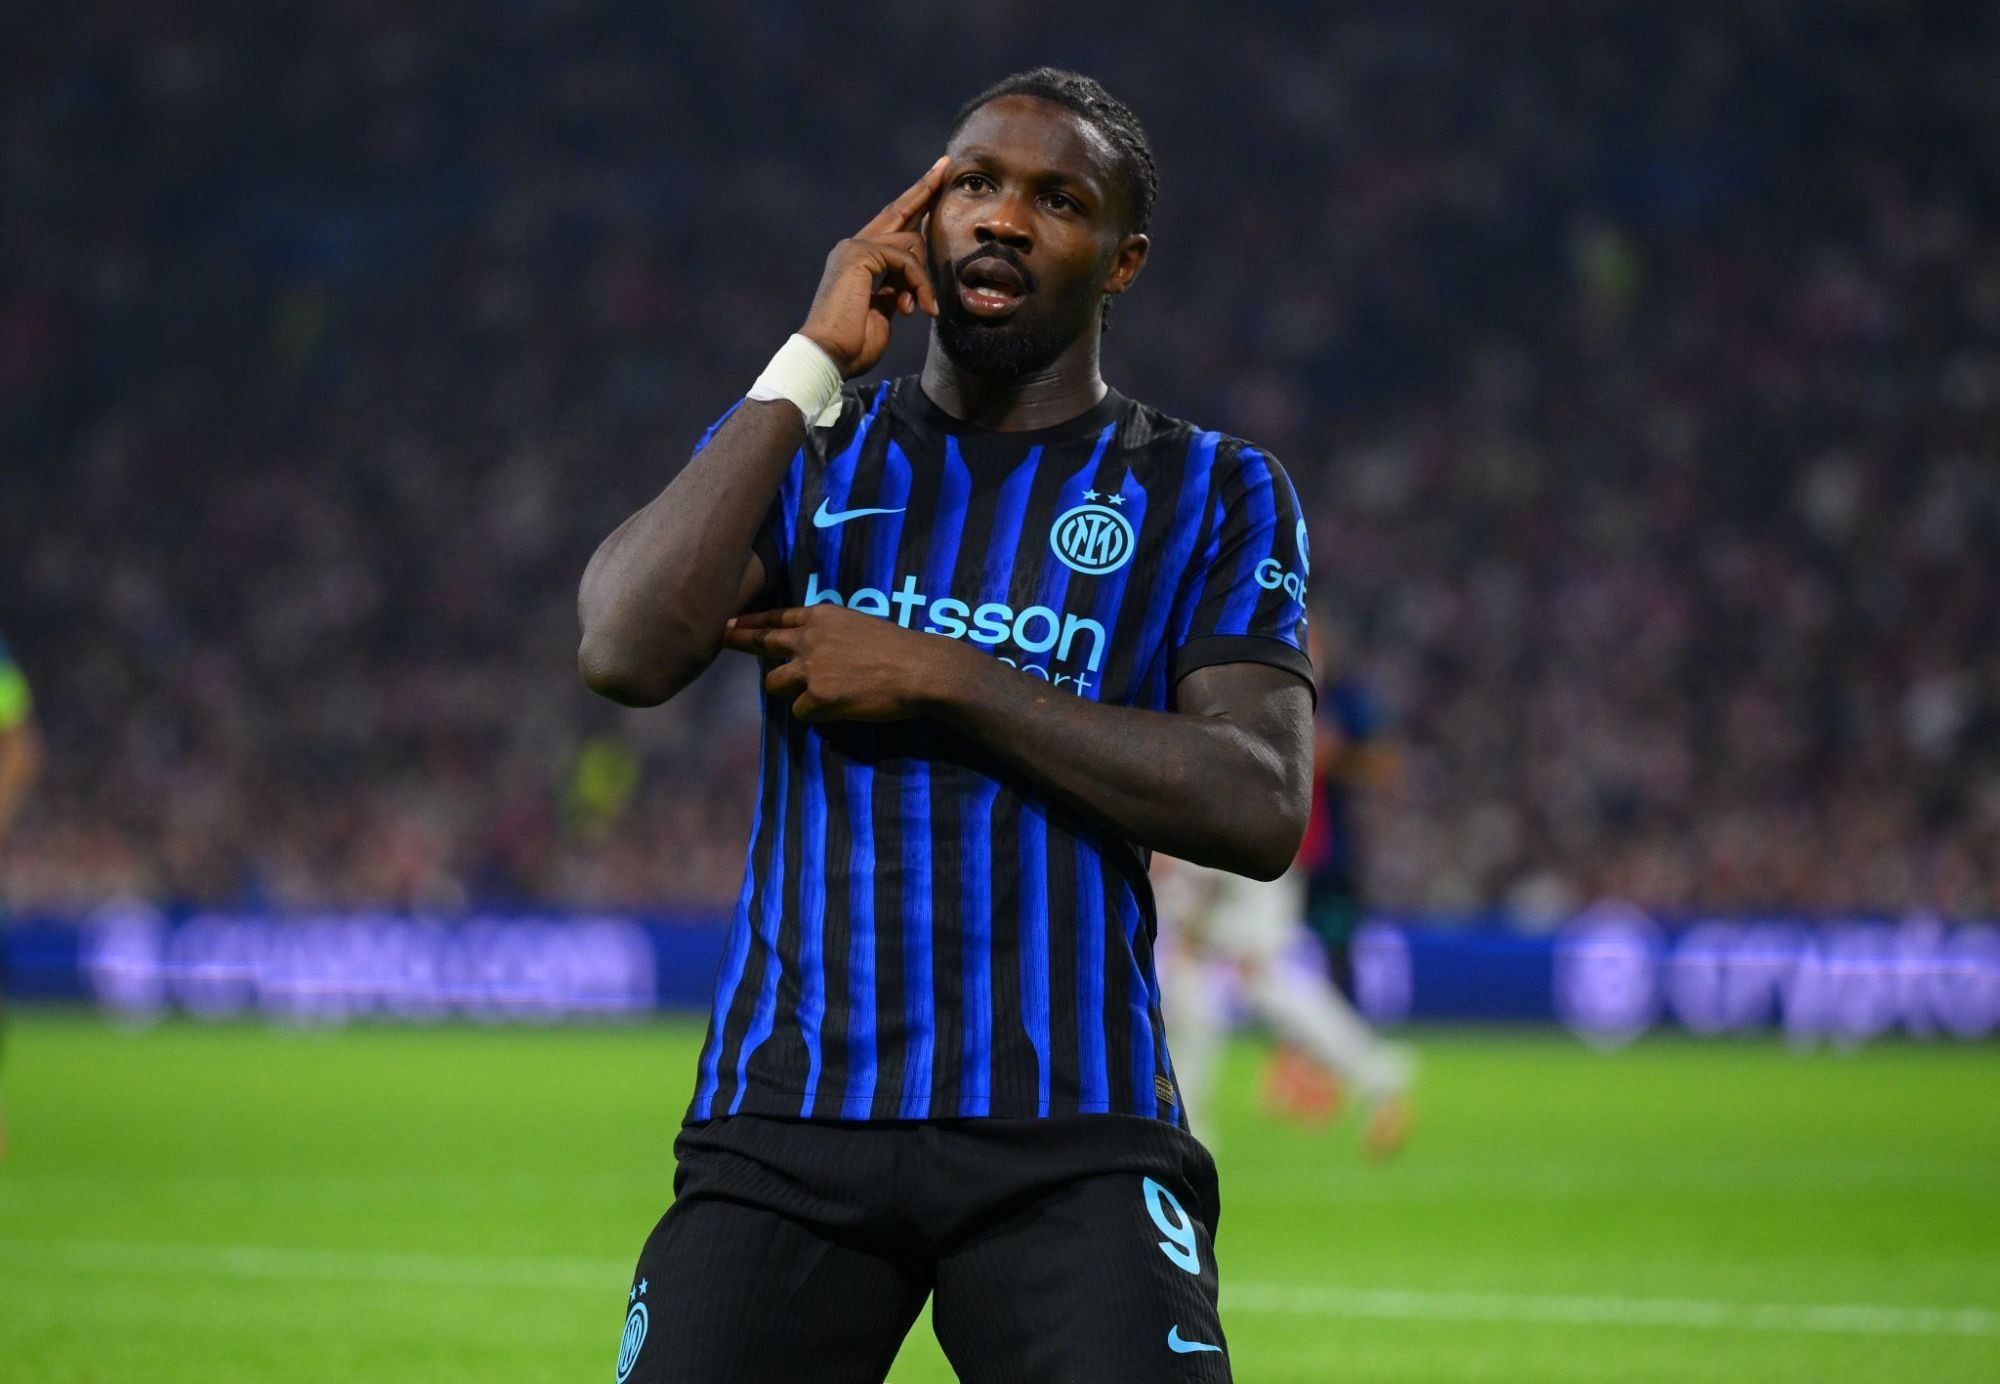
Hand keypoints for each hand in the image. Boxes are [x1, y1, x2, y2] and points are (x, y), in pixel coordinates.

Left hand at [720, 604, 961, 722]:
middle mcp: (809, 637)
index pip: (777, 617)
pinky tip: (839, 709)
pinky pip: (801, 712)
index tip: (730, 622)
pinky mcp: (818, 696)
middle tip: (721, 638)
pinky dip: (816, 714)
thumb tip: (812, 650)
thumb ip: (832, 634)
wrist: (920, 669)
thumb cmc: (899, 649)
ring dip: (787, 691)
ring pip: (774, 684)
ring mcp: (811, 667)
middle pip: (762, 642)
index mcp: (822, 616)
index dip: (752, 620)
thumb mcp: (860, 625)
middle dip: (739, 641)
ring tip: (810, 695)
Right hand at [799, 157, 949, 378]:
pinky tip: (916, 308)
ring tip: (920, 309)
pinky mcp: (859, 255)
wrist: (828, 355)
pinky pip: (906, 260)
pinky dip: (917, 284)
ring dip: (922, 280)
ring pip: (910, 243)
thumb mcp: (882, 312)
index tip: (934, 178)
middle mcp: (853, 247)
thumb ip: (895, 291)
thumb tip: (909, 285)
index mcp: (858, 259)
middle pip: (899, 210)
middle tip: (945, 165)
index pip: (892, 225)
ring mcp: (854, 248)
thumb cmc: (852, 343)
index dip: (914, 202)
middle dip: (925, 188)